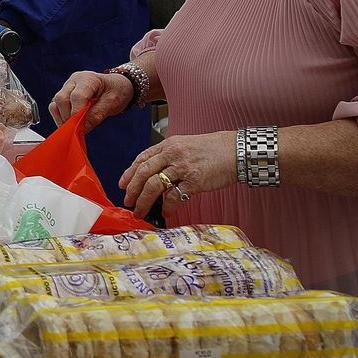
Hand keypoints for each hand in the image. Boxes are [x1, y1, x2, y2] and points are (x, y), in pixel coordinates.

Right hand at [48, 70, 133, 132]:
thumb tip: (82, 129)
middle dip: (68, 117)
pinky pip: (56, 108)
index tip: (80, 128)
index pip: (77, 96)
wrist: (117, 86)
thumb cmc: (117, 91)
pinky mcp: (64, 96)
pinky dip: (61, 118)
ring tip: (75, 127)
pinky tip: (72, 124)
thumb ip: (96, 115)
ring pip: (55, 104)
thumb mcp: (112, 103)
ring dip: (63, 119)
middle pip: (61, 99)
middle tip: (78, 129)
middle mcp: (73, 81)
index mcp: (88, 79)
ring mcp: (67, 88)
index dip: (77, 114)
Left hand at [118, 131, 236, 217]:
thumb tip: (154, 176)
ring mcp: (183, 167)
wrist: (236, 150)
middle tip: (128, 201)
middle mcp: (172, 154)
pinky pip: (175, 196)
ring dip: (144, 201)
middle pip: (143, 173)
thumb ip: (169, 158)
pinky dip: (168, 206)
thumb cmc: (212, 150)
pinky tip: (166, 212)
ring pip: (154, 185)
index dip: (129, 173)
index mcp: (168, 145)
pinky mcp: (195, 180)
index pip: (142, 158)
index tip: (122, 184)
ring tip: (140, 211)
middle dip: (132, 189)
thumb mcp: (185, 146)